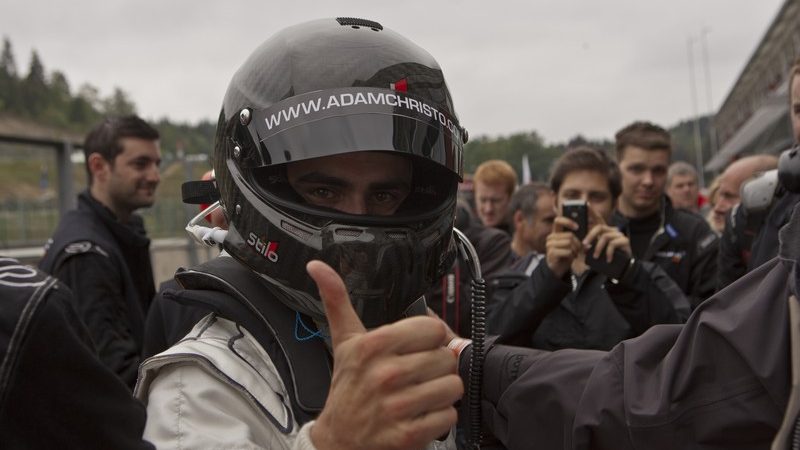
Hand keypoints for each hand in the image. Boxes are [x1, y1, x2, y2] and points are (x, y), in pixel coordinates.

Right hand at [307, 260, 462, 449]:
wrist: (338, 440)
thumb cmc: (347, 388)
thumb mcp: (344, 341)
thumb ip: (336, 300)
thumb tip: (317, 266)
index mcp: (373, 345)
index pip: (434, 328)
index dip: (431, 338)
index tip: (418, 348)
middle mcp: (385, 374)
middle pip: (447, 357)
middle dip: (437, 367)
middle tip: (418, 375)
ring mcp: (397, 406)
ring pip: (453, 386)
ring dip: (442, 393)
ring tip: (421, 394)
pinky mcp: (408, 434)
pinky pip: (449, 415)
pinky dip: (440, 417)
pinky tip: (420, 415)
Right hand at [546, 216, 582, 277]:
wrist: (557, 269)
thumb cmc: (566, 255)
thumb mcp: (571, 245)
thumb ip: (577, 240)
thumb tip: (588, 243)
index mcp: (555, 233)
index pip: (558, 220)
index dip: (568, 222)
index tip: (577, 227)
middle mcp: (551, 237)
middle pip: (569, 235)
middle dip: (577, 243)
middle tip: (577, 250)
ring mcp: (550, 245)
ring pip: (569, 242)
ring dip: (575, 250)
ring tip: (574, 254)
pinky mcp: (552, 253)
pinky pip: (567, 251)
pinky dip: (572, 255)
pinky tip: (570, 257)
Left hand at [582, 207, 631, 261]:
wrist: (622, 267)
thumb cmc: (606, 258)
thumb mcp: (597, 250)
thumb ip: (591, 245)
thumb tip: (583, 244)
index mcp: (605, 231)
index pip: (598, 219)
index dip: (592, 211)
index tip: (586, 204)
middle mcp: (612, 231)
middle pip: (599, 227)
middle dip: (590, 236)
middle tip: (584, 246)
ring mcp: (619, 235)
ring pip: (605, 237)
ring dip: (598, 248)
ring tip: (595, 256)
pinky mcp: (625, 241)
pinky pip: (613, 244)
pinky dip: (608, 252)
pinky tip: (607, 259)